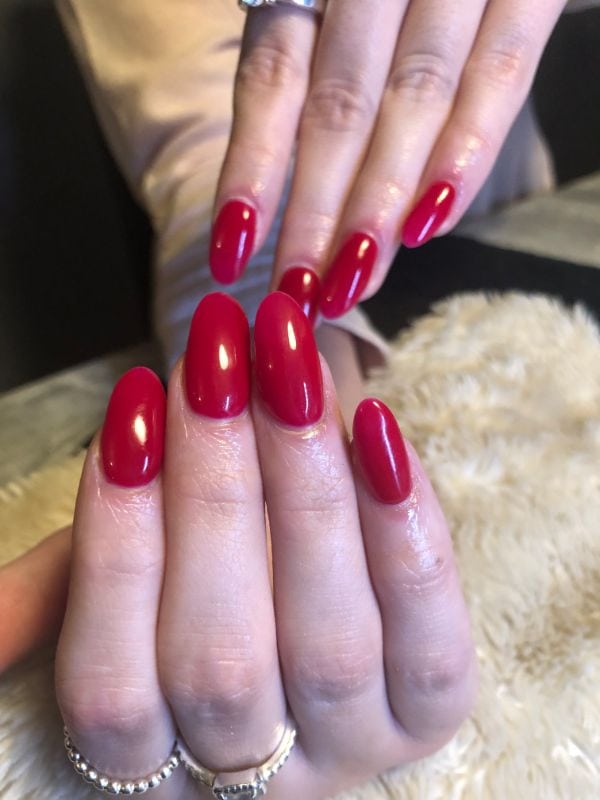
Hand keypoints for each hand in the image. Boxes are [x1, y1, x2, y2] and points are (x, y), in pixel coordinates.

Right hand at [53, 291, 475, 798]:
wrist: (302, 548)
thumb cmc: (203, 563)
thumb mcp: (131, 584)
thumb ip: (76, 589)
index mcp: (153, 759)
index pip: (112, 681)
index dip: (118, 541)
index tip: (135, 411)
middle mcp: (253, 776)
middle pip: (222, 660)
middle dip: (214, 493)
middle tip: (217, 363)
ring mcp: (352, 749)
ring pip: (326, 642)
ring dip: (305, 489)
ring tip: (289, 368)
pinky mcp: (433, 710)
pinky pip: (426, 631)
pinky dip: (401, 525)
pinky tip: (375, 427)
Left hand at [211, 0, 564, 313]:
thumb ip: (313, 60)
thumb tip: (306, 180)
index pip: (270, 80)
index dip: (250, 172)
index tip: (231, 253)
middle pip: (337, 108)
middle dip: (315, 213)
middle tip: (299, 293)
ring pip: (411, 101)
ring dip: (379, 205)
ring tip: (351, 284)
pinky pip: (499, 76)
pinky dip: (465, 153)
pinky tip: (431, 224)